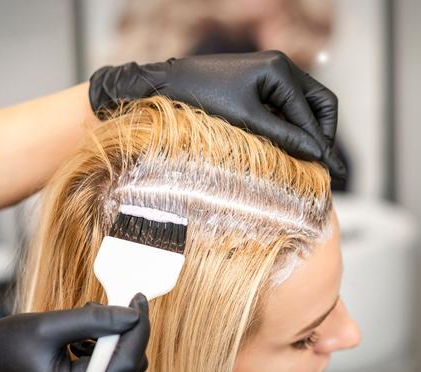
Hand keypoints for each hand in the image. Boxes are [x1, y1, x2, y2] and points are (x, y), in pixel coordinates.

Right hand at [0, 293, 148, 371]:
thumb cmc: (11, 347)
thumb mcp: (50, 325)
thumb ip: (95, 320)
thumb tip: (133, 314)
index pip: (128, 361)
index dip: (140, 327)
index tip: (138, 299)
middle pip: (131, 363)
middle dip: (126, 330)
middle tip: (108, 307)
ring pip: (125, 363)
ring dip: (114, 336)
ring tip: (86, 323)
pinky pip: (113, 366)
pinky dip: (106, 345)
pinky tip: (85, 336)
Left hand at [89, 51, 343, 177]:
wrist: (172, 84)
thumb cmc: (204, 99)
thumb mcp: (247, 121)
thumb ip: (284, 136)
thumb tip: (316, 154)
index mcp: (280, 70)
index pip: (313, 113)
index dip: (322, 144)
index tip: (332, 170)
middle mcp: (282, 67)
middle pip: (320, 102)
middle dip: (323, 132)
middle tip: (322, 160)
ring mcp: (273, 73)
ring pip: (306, 104)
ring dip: (309, 130)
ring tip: (306, 157)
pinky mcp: (263, 83)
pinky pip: (289, 105)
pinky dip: (292, 125)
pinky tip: (287, 144)